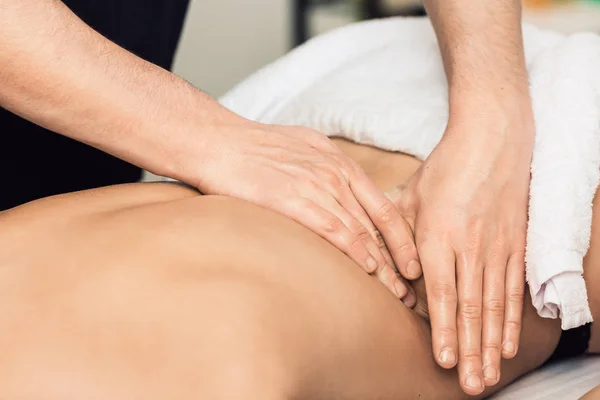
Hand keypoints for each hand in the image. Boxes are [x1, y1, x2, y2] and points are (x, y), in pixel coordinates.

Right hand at [189, 120, 419, 303]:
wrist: (223, 142)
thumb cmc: (259, 147)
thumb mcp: (305, 148)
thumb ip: (328, 169)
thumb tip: (341, 190)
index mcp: (341, 165)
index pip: (384, 208)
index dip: (403, 239)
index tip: (413, 264)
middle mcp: (335, 176)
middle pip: (377, 226)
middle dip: (397, 262)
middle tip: (410, 290)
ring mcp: (316, 187)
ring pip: (360, 232)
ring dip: (381, 265)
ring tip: (395, 292)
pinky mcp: (294, 200)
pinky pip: (333, 228)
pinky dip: (354, 249)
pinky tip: (366, 268)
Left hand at [386, 110, 532, 394]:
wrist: (493, 140)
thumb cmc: (446, 168)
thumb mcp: (409, 193)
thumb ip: (390, 228)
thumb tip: (372, 256)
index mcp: (439, 234)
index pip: (442, 290)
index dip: (444, 328)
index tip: (444, 359)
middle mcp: (471, 245)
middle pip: (472, 306)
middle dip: (471, 349)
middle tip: (471, 385)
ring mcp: (497, 246)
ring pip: (494, 304)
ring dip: (491, 344)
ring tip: (488, 375)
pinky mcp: (514, 244)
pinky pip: (513, 289)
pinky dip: (511, 320)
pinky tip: (507, 344)